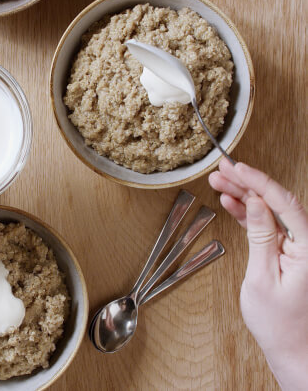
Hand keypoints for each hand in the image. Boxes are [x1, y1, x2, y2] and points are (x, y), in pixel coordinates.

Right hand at [209, 159, 307, 388]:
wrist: (293, 350)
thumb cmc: (281, 324)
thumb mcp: (262, 277)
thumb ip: (261, 236)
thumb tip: (255, 204)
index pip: (284, 203)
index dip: (259, 181)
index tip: (238, 168)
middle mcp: (307, 243)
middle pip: (277, 202)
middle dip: (248, 183)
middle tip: (223, 169)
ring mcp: (298, 247)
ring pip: (270, 210)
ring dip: (244, 196)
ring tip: (219, 182)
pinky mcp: (287, 251)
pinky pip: (267, 225)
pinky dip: (248, 214)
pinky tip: (231, 203)